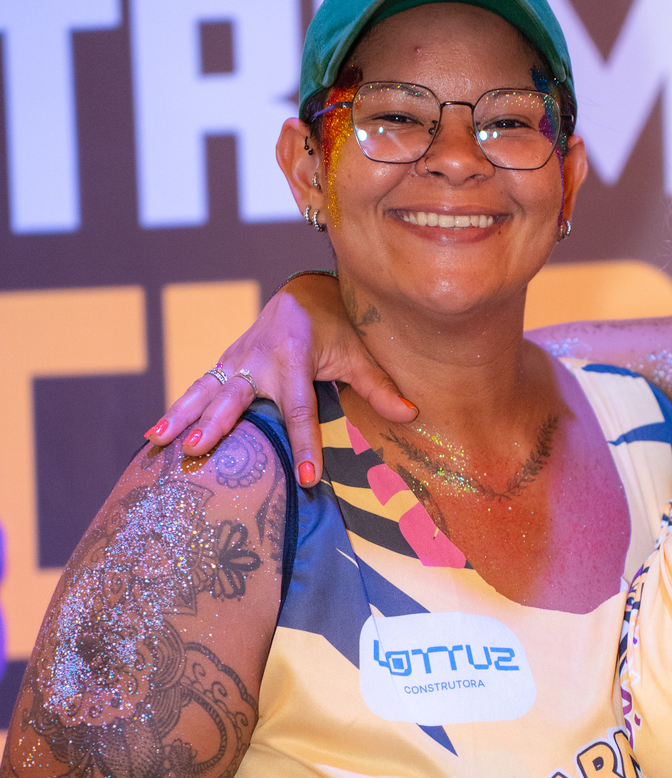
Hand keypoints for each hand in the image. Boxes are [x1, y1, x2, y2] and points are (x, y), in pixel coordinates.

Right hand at [145, 274, 416, 482]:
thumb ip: (379, 385)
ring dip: (181, 415)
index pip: (300, 411)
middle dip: (217, 424)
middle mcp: (258, 361)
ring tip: (157, 440)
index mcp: (294, 359)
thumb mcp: (358, 352)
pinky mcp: (224, 367)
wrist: (302, 296)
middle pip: (236, 399)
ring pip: (204, 392)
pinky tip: (154, 437)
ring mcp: (235, 362)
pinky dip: (176, 411)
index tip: (306, 480)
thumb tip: (411, 413)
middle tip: (198, 447)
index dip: (303, 446)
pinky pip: (198, 391)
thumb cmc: (335, 327)